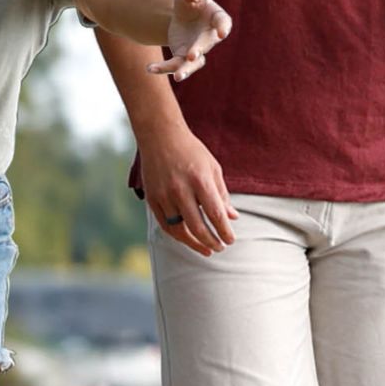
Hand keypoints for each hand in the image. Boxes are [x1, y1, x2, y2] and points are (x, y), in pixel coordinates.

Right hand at [140, 128, 235, 255]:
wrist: (160, 136)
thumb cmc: (191, 151)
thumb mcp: (212, 168)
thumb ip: (222, 194)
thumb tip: (232, 218)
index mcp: (200, 180)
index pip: (215, 214)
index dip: (224, 231)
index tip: (230, 240)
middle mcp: (181, 190)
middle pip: (198, 227)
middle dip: (211, 241)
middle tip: (220, 248)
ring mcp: (164, 195)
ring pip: (179, 230)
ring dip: (195, 244)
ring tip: (207, 249)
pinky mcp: (152, 199)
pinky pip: (165, 225)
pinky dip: (177, 235)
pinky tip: (188, 239)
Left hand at [150, 0, 231, 81]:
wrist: (182, 17)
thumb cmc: (190, 2)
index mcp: (216, 18)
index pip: (223, 22)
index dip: (223, 27)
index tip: (222, 32)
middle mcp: (209, 37)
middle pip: (205, 45)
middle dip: (198, 50)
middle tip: (192, 56)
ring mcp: (197, 50)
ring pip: (193, 64)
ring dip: (185, 70)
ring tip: (177, 77)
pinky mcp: (183, 58)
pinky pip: (175, 65)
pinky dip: (163, 68)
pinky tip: (150, 68)